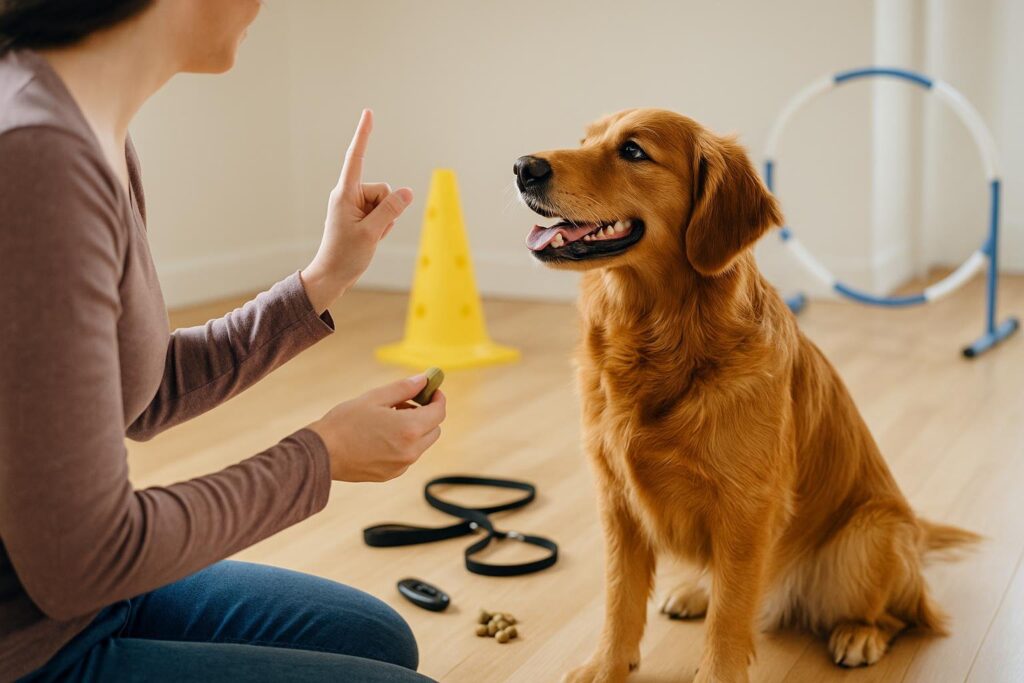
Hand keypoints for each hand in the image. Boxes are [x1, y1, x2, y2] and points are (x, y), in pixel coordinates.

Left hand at [301, 109, 413, 313]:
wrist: (333, 276)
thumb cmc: (346, 255)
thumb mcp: (372, 232)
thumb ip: (391, 209)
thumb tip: (407, 191)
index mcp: (344, 194)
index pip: (356, 158)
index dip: (364, 135)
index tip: (368, 113)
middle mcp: (349, 195)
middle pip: (384, 189)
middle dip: (386, 209)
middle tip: (370, 231)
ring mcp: (355, 205)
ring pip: (387, 202)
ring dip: (385, 220)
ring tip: (368, 237)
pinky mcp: (361, 216)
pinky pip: (384, 213)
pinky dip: (383, 226)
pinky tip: (371, 238)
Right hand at [308, 375, 445, 482]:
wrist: (322, 453)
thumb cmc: (345, 422)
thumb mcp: (375, 397)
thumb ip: (404, 388)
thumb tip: (424, 379)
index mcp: (409, 429)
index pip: (439, 412)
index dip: (438, 398)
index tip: (431, 390)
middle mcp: (410, 451)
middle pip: (434, 430)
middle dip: (426, 414)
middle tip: (405, 403)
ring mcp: (401, 466)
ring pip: (421, 444)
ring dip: (414, 429)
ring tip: (388, 418)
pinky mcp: (391, 474)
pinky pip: (407, 456)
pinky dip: (403, 444)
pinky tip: (381, 435)